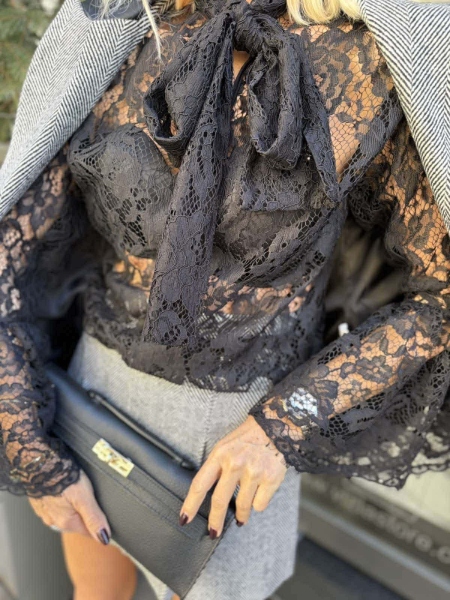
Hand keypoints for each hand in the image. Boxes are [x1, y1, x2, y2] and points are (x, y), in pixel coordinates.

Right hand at [28, 470, 110, 543]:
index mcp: (66, 522)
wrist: (40, 463)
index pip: (88, 533)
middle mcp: (54, 521)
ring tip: (80, 493)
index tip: (107, 520)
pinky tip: (66, 490)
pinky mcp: (40, 502)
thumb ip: (94, 518)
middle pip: (77, 524)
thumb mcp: (85, 497)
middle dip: (86, 515)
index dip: (99, 526)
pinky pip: (55, 506)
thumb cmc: (63, 477)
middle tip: (94, 499)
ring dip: (73, 508)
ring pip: (66, 515)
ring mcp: (45, 512)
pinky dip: (62, 500)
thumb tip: (104, 538)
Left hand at [179, 415, 287, 537]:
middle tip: (213, 532)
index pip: (200, 484)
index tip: (184, 519)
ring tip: (241, 516)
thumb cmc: (247, 439)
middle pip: (219, 500)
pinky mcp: (271, 478)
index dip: (191, 504)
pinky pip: (260, 505)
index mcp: (220, 454)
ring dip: (241, 515)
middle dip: (215, 521)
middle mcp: (235, 463)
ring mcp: (254, 471)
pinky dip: (259, 503)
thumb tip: (207, 496)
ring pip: (243, 507)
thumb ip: (216, 468)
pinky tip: (260, 492)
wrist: (275, 428)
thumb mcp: (225, 446)